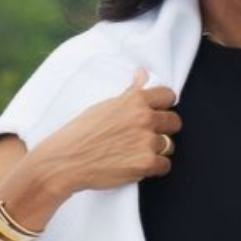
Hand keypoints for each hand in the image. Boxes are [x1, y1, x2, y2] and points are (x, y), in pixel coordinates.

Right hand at [31, 67, 181, 191]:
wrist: (65, 160)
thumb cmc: (81, 132)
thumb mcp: (106, 105)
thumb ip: (131, 92)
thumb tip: (143, 73)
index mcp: (135, 100)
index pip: (169, 96)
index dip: (163, 106)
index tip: (157, 112)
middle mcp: (144, 118)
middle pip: (174, 121)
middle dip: (164, 129)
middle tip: (145, 136)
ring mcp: (147, 141)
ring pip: (169, 145)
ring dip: (157, 150)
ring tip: (136, 152)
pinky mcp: (146, 163)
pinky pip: (165, 165)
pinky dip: (154, 168)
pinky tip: (136, 164)